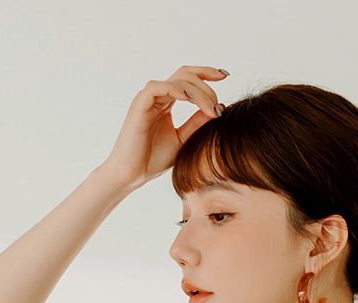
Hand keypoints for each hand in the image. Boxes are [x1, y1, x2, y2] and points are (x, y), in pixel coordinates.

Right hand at [99, 65, 228, 191]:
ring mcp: (147, 99)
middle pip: (185, 74)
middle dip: (206, 83)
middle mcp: (157, 96)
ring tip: (210, 108)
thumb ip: (197, 123)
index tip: (225, 76)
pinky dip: (176, 90)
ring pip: (176, 80)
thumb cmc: (153, 159)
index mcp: (167, 102)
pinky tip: (190, 99)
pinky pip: (157, 87)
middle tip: (218, 105)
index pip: (188, 78)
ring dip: (197, 91)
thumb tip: (218, 108)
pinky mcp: (139, 104)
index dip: (206, 73)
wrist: (132, 174)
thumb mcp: (183, 139)